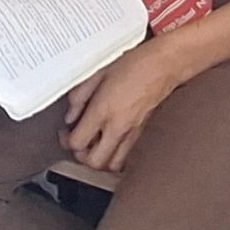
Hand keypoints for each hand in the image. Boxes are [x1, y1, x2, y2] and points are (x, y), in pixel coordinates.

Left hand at [62, 40, 182, 171]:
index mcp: (103, 110)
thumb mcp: (99, 73)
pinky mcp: (140, 134)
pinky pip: (124, 156)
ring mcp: (131, 133)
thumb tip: (71, 115)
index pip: (78, 142)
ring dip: (99, 159)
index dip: (67, 140)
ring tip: (93, 144)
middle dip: (81, 155)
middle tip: (77, 141)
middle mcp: (117, 126)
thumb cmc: (134, 64)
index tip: (66, 131)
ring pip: (111, 165)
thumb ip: (79, 96)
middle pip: (93, 162)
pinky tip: (109, 141)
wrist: (163, 66)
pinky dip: (113, 155)